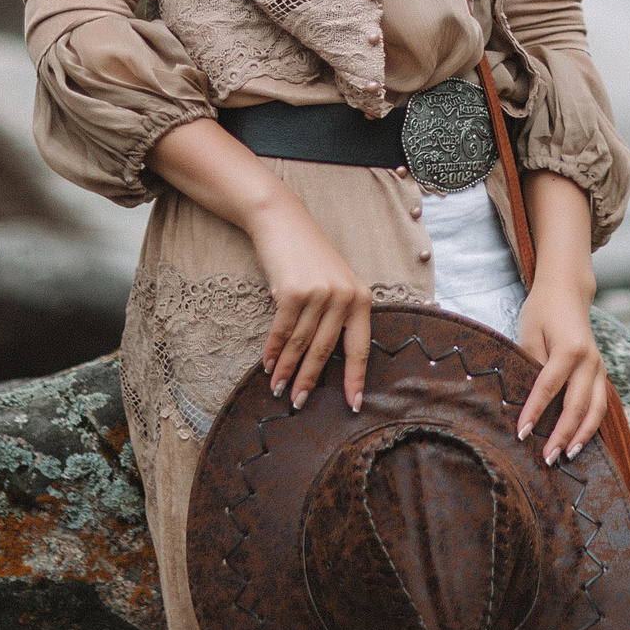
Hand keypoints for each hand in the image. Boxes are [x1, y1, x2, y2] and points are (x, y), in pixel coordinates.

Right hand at [247, 196, 373, 414]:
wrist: (284, 224)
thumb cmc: (309, 259)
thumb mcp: (335, 284)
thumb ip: (338, 316)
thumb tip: (326, 360)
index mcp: (361, 297)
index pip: (361, 347)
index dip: (356, 378)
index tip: (354, 405)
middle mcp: (344, 296)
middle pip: (326, 350)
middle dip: (311, 380)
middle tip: (300, 404)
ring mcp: (320, 294)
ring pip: (302, 344)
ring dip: (288, 370)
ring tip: (279, 390)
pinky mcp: (294, 292)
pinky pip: (283, 331)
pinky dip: (273, 351)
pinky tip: (268, 366)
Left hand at [514, 169, 605, 464]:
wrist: (568, 290)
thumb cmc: (543, 310)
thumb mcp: (530, 333)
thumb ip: (532, 364)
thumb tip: (528, 398)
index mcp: (569, 348)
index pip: (549, 387)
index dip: (535, 412)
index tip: (522, 433)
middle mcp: (589, 359)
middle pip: (576, 404)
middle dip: (562, 433)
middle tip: (548, 458)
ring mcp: (598, 366)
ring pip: (596, 407)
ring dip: (583, 433)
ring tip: (569, 455)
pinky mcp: (599, 370)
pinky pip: (600, 401)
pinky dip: (592, 422)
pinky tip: (581, 439)